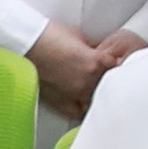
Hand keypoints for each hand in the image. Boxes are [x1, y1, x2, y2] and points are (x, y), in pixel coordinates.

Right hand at [24, 23, 142, 112]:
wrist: (26, 44)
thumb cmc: (48, 36)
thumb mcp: (80, 37)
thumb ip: (94, 48)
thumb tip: (102, 53)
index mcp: (96, 63)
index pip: (119, 69)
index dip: (121, 67)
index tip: (121, 67)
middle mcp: (88, 82)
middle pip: (110, 88)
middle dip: (113, 84)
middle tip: (116, 83)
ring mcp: (74, 94)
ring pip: (97, 102)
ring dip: (100, 97)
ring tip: (104, 96)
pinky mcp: (60, 102)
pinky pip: (79, 112)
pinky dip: (85, 109)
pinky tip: (89, 107)